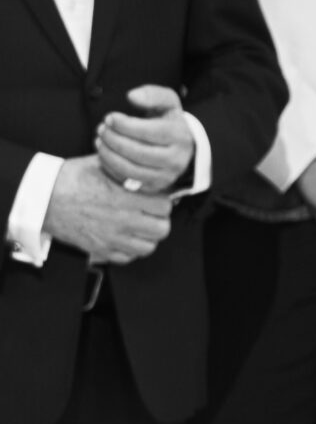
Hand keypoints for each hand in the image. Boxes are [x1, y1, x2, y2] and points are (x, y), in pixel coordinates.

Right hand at [42, 155, 174, 264]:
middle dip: (159, 220)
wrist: (41, 198)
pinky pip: (126, 258)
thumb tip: (144, 168)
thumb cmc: (68, 180)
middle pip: (161, 229)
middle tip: (151, 214)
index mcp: (125, 198)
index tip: (157, 198)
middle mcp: (121, 221)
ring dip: (147, 237)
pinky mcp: (98, 250)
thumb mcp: (101, 164)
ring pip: (147, 247)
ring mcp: (110, 238)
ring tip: (140, 227)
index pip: (165, 206)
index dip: (162, 201)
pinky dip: (129, 250)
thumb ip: (127, 169)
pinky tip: (125, 238)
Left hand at [94, 84, 196, 192]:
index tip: (110, 117)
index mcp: (180, 136)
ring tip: (99, 140)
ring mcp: (166, 176)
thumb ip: (152, 94)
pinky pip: (127, 180)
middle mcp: (176, 159)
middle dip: (113, 139)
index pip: (149, 132)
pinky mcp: (154, 187)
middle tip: (101, 128)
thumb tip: (132, 96)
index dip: (124, 125)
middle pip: (138, 152)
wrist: (183, 148)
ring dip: (108, 154)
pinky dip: (110, 167)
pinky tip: (104, 154)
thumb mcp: (168, 103)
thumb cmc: (169, 122)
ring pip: (130, 168)